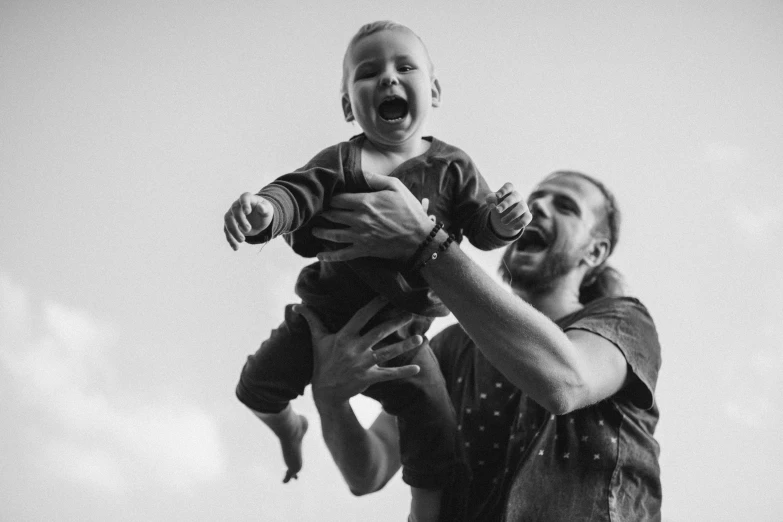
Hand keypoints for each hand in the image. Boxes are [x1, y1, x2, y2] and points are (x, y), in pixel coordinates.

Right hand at [223, 192, 273, 249]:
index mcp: (247, 198)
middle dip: (240, 221)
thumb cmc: (263, 211)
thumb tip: (261, 207)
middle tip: (248, 230)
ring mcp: (232, 214)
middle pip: (234, 211)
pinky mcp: (229, 224)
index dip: (244, 203)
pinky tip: (236, 248)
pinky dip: (231, 240)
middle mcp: (237, 205)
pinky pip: (227, 231)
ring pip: (228, 221)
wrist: (258, 218)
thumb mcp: (267, 211)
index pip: (244, 198)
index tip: (247, 211)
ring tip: (242, 240)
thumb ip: (265, 209)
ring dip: (233, 231)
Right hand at [295, 296, 422, 407]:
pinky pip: (389, 375)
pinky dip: (403, 372)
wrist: (326, 392)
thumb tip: (297, 305)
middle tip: (412, 312)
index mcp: (344, 337)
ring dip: (405, 346)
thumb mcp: (317, 340)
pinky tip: (417, 368)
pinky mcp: (370, 378)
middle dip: (396, 322)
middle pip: (379, 332)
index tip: (388, 295)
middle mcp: (355, 349)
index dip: (375, 305)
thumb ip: (312, 320)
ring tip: (420, 338)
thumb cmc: (322, 361)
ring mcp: (363, 364)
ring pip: (388, 353)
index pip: (362, 316)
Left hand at [312, 173, 432, 261]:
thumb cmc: (409, 211)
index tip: (327, 198)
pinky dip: (330, 256)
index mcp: (365, 202)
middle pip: (332, 215)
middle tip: (317, 212)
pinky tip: (320, 255)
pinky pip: (343, 254)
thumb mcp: (396, 187)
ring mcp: (360, 236)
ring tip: (314, 230)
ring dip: (321, 232)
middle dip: (323, 213)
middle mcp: (359, 219)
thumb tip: (361, 172)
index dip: (330, 198)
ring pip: (333, 234)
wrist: (419, 238)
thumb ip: (376, 179)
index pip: (338, 199)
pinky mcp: (364, 250)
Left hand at [487, 182, 531, 236]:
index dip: (504, 190)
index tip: (497, 196)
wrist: (503, 219)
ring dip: (512, 215)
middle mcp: (517, 197)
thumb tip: (493, 205)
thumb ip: (490, 200)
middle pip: (515, 196)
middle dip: (506, 203)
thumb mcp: (491, 203)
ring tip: (503, 221)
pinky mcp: (527, 215)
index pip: (509, 186)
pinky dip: (521, 223)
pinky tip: (514, 227)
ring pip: (521, 207)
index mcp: (508, 192)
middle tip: (498, 210)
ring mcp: (523, 206)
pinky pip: (528, 218)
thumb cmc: (498, 207)